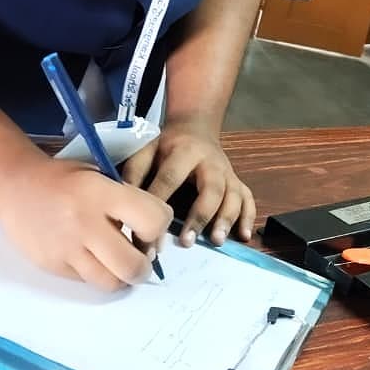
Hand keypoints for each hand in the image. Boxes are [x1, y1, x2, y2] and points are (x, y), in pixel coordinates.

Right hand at [0, 155, 171, 291]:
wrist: (15, 184)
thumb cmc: (64, 178)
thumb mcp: (99, 175)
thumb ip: (126, 201)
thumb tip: (153, 235)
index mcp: (101, 193)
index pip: (152, 221)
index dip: (160, 227)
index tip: (152, 227)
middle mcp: (85, 223)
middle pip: (133, 265)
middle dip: (145, 266)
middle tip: (141, 257)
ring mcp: (67, 248)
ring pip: (111, 282)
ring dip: (122, 277)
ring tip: (119, 264)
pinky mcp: (53, 265)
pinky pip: (86, 281)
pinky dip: (96, 274)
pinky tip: (92, 258)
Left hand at [122, 118, 255, 246]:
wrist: (196, 127)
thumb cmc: (167, 146)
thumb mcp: (147, 150)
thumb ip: (134, 173)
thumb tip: (121, 202)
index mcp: (183, 151)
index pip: (169, 179)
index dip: (158, 206)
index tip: (147, 237)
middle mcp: (210, 162)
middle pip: (211, 188)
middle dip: (200, 215)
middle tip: (187, 242)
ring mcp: (227, 172)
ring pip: (233, 195)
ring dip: (226, 219)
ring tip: (215, 241)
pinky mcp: (237, 181)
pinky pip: (248, 199)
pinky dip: (248, 217)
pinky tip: (243, 236)